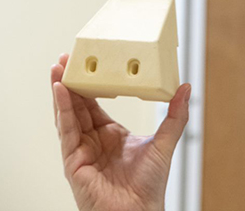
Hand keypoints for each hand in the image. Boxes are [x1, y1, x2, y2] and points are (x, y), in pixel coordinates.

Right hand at [51, 54, 190, 210]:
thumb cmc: (149, 186)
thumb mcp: (165, 142)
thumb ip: (175, 115)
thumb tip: (186, 88)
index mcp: (112, 135)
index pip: (97, 104)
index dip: (92, 84)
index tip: (90, 63)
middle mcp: (94, 140)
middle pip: (78, 105)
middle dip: (72, 81)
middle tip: (68, 58)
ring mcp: (82, 150)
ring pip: (68, 114)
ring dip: (62, 90)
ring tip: (58, 67)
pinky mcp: (73, 160)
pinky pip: (66, 130)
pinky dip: (62, 109)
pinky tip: (60, 91)